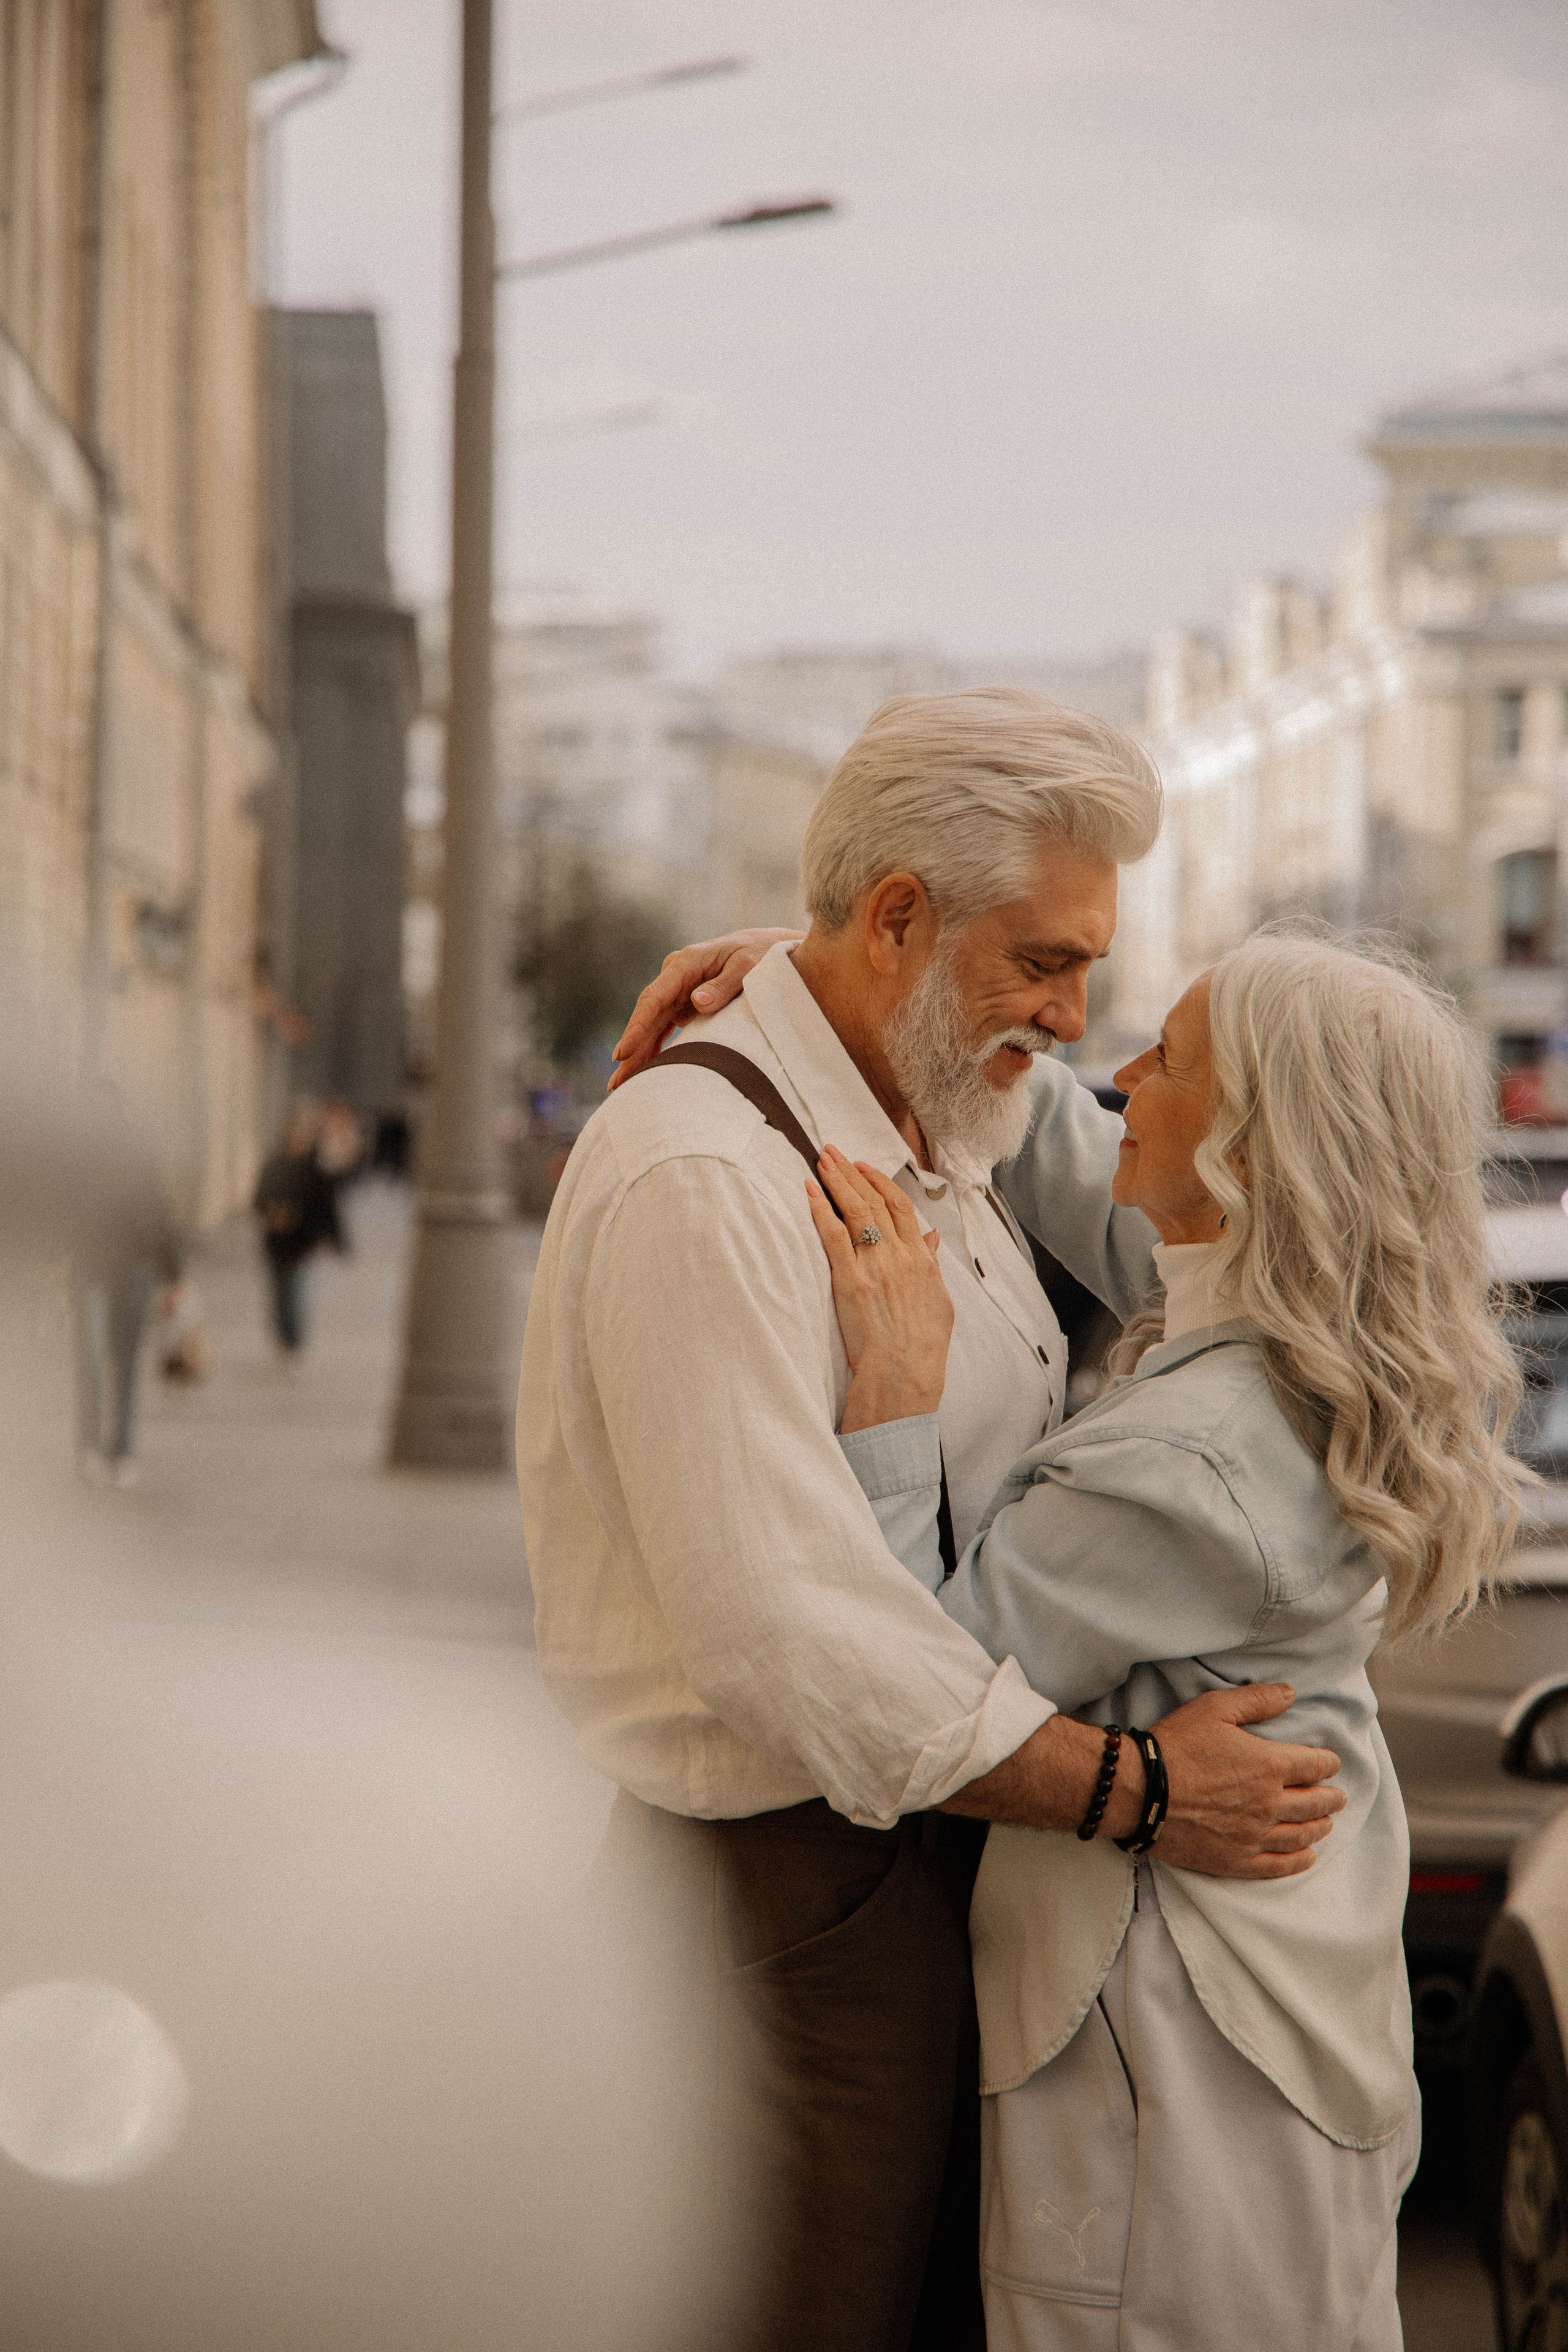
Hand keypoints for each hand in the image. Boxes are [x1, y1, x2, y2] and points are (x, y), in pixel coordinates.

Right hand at [607, 927, 805, 1088]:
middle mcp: (675, 976)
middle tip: (616, 1082)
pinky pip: (661, 1029)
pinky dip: (651, 1049)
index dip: (637, 1027)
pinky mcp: (682, 1004)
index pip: (654, 998)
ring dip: (636, 1054)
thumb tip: (698, 1002)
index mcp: (686, 963)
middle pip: (647, 1015)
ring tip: (619, 1085)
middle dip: (630, 1049)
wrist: (764, 947)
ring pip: (650, 1025)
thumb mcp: (748, 967)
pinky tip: (640, 1071)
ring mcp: (677, 991)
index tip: (624, 1053)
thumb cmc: (759, 956)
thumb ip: (724, 985)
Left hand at [806, 1148, 952, 1431]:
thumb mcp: (939, 1302)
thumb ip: (932, 1265)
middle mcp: (899, 1256)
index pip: (902, 1208)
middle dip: (853, 1171)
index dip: (882, 1183)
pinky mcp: (849, 1281)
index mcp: (921, 1260)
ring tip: (822, 1158)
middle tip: (834, 1150)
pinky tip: (809, 1190)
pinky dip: (821, 1209)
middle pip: (875, 1201)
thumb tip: (932, 1237)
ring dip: (837, 1180)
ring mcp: (874, 1266)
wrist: (905, 1375)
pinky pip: (832, 1235)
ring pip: (855, 1210)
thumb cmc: (923, 1347)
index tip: (866, 1167)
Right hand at [1148, 1682, 1344, 1878]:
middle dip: (1330, 1798)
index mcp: (1269, 1765)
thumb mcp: (1214, 1708)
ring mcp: (1254, 1835)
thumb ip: (1256, 1700)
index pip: (1316, 1765)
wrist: (1140, 1791)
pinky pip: (1278, 1865)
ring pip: (1301, 1835)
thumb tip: (1289, 1693)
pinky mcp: (1236, 1860)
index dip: (1327, 1763)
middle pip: (1315, 1803)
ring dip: (1320, 1827)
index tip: (1329, 1763)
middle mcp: (1269, 1803)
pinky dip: (1299, 1860)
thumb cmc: (1176, 1745)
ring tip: (1326, 1823)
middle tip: (1337, 1797)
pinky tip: (1307, 1856)